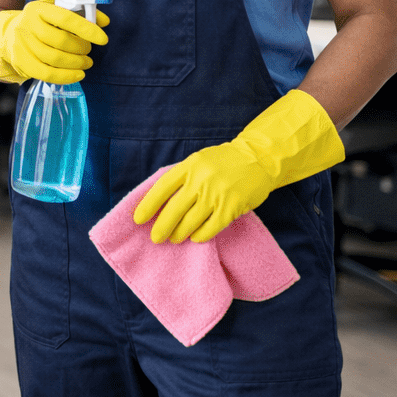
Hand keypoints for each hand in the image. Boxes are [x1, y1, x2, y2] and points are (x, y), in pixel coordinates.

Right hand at [0, 0, 109, 84]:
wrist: (8, 34)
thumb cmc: (40, 22)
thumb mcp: (56, 11)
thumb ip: (81, 12)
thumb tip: (104, 21)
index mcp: (38, 9)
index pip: (65, 17)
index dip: (86, 29)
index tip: (102, 38)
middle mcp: (27, 25)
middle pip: (59, 40)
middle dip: (81, 48)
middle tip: (89, 51)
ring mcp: (22, 44)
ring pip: (53, 58)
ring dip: (75, 63)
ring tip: (86, 63)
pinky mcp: (21, 61)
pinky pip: (46, 74)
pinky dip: (65, 77)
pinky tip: (78, 74)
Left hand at [133, 143, 271, 243]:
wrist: (258, 158)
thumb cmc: (223, 161)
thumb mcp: (199, 161)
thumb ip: (182, 177)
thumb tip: (159, 202)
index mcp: (189, 165)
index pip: (162, 188)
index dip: (148, 205)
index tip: (138, 219)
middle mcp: (201, 179)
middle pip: (174, 209)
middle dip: (161, 227)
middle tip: (155, 238)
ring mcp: (217, 194)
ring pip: (190, 222)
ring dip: (179, 233)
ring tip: (174, 238)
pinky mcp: (231, 208)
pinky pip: (210, 228)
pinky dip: (200, 236)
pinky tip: (194, 237)